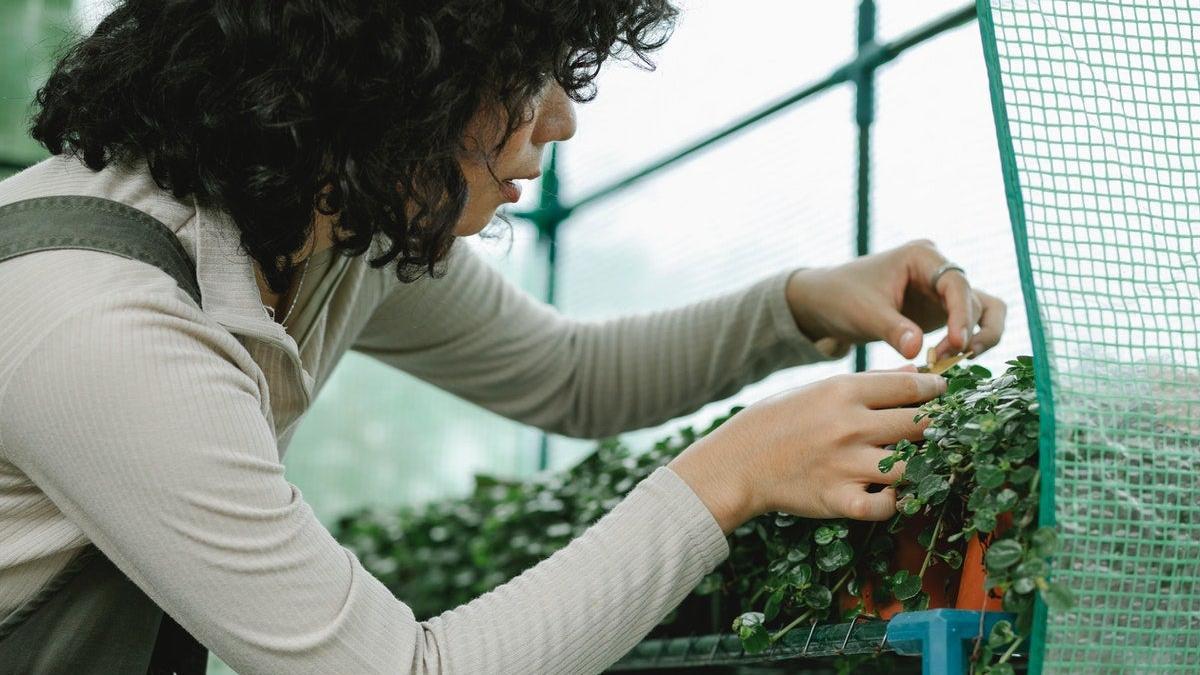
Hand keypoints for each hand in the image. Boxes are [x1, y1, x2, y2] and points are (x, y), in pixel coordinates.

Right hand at [668, 369, 946, 533]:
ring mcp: (845, 465)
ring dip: (921, 466)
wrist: (737, 462)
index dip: (935, 391)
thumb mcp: (818, 390)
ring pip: (911, 467)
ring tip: (921, 464)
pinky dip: (894, 502)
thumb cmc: (778, 421)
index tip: (943, 395)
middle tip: (940, 430)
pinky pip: (885, 506)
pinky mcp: (838, 500)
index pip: (909, 388)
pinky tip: (890, 493)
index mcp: (843, 392)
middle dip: (936, 427)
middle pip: (919, 425)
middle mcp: (849, 427)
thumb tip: (916, 375)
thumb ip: (870, 383)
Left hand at [785, 240, 1007, 360]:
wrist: (825, 303)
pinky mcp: (942, 311)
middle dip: (965, 332)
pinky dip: (970, 341)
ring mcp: (942, 290)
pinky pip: (972, 323)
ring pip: (982, 311)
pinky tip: (953, 361)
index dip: (962, 315)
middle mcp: (939, 269)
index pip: (956, 283)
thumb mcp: (863, 313)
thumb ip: (892, 330)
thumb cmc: (841, 298)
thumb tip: (918, 350)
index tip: (958, 345)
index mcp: (921, 256)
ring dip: (977, 337)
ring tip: (956, 362)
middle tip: (945, 360)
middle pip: (973, 300)